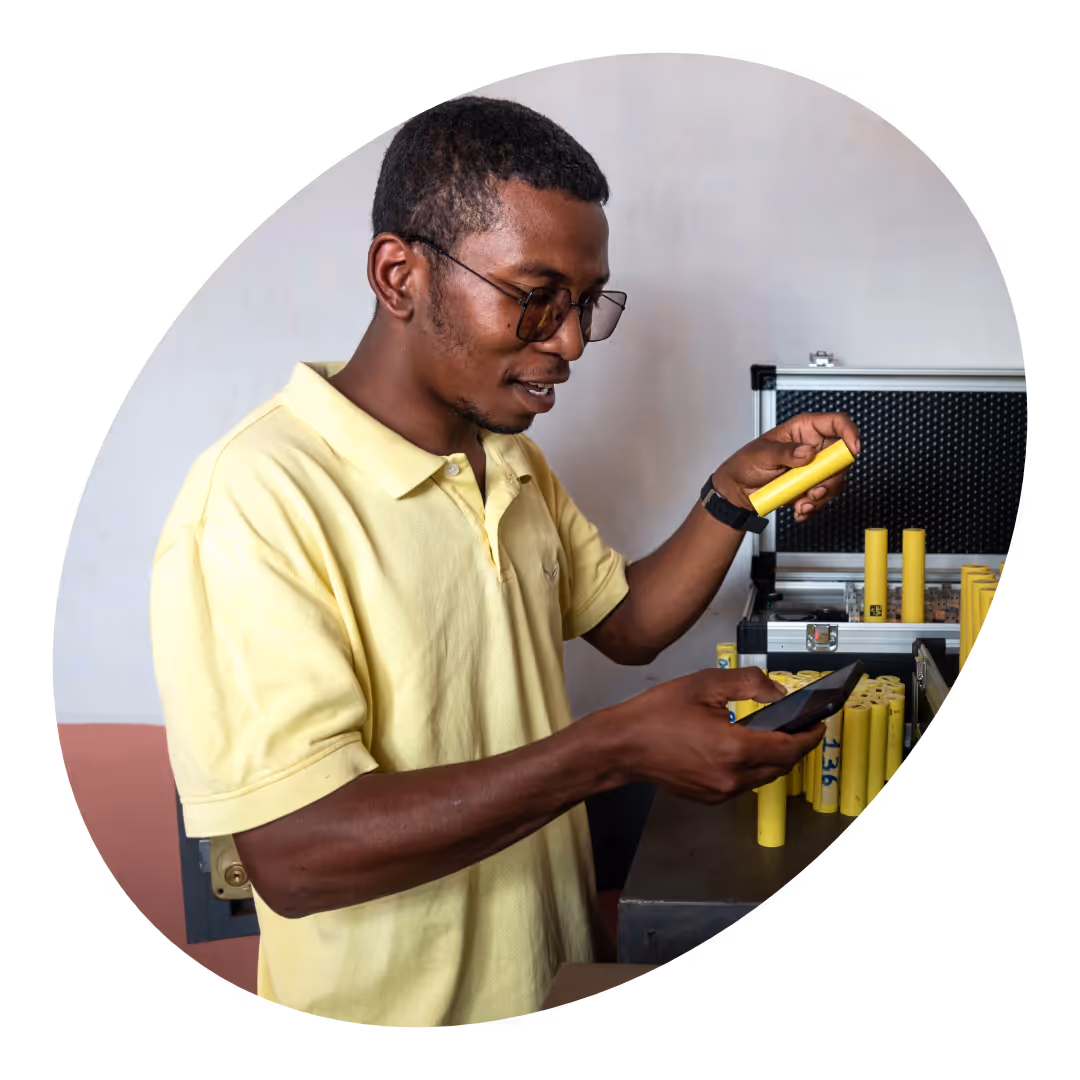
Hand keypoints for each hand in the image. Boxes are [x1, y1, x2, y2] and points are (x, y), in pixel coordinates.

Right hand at [611, 668, 825, 802]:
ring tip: (772, 735)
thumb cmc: (655, 715)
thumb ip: (748, 683)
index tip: (818, 724)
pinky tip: (742, 748)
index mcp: (734, 748)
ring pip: (764, 777)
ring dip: (774, 758)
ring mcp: (720, 791)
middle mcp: (731, 776)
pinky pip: (743, 783)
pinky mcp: (709, 797)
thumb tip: (778, 691)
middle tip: (799, 727)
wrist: (622, 745)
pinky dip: (752, 767)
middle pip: (781, 766)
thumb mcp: (703, 684)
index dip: (809, 735)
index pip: (789, 748)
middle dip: (795, 746)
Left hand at [712, 412, 860, 522]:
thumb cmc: (745, 463)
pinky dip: (813, 507)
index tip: (853, 449)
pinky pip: (823, 498)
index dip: (850, 432)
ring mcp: (814, 469)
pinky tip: (799, 509)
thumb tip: (808, 452)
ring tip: (802, 503)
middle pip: (841, 458)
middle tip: (814, 490)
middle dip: (832, 478)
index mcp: (804, 429)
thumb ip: (785, 452)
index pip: (837, 423)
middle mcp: (814, 447)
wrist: (738, 490)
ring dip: (821, 496)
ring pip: (835, 482)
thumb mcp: (762, 454)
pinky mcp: (810, 487)